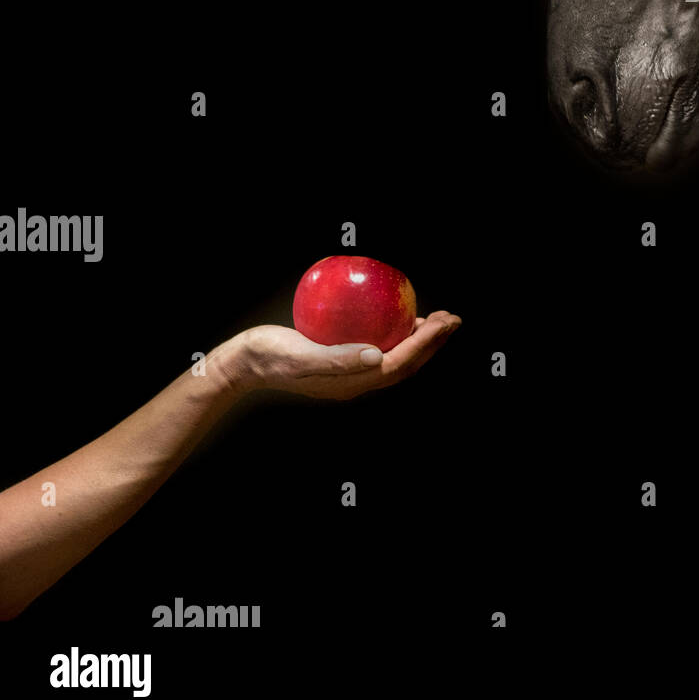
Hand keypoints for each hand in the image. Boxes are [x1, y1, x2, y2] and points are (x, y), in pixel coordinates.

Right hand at [218, 313, 461, 400]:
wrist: (242, 363)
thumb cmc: (268, 356)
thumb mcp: (300, 356)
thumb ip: (337, 359)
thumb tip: (377, 355)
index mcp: (351, 383)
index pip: (400, 363)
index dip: (428, 344)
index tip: (446, 322)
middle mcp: (356, 381)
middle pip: (405, 363)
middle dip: (434, 343)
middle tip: (453, 319)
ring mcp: (349, 373)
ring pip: (395, 357)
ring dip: (420, 340)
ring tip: (437, 320)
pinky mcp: (341, 361)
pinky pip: (379, 349)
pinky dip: (397, 334)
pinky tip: (398, 316)